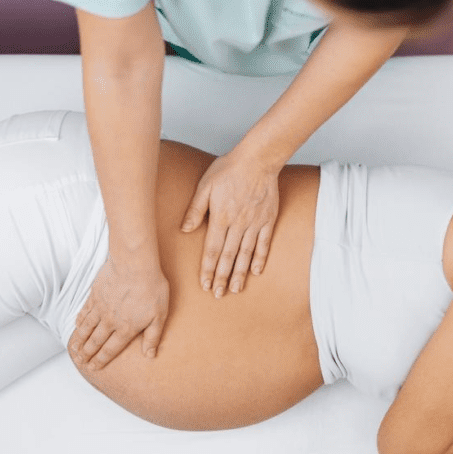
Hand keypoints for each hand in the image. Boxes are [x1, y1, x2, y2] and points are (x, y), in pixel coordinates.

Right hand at [68, 256, 169, 369]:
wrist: (134, 264)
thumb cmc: (152, 288)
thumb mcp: (160, 315)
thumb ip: (153, 337)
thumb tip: (150, 355)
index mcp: (126, 328)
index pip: (111, 349)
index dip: (101, 360)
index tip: (94, 368)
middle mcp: (110, 321)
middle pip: (96, 341)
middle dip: (88, 354)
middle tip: (81, 362)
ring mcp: (100, 307)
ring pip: (86, 328)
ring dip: (80, 340)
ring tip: (74, 349)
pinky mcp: (94, 294)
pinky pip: (84, 311)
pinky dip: (79, 320)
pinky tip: (76, 325)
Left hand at [181, 148, 280, 296]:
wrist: (258, 160)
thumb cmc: (229, 169)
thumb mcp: (205, 186)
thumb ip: (195, 209)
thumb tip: (184, 229)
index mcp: (221, 218)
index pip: (212, 250)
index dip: (207, 269)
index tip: (204, 284)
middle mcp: (238, 224)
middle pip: (228, 257)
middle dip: (221, 277)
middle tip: (218, 294)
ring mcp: (254, 224)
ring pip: (245, 254)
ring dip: (239, 273)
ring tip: (235, 289)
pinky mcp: (268, 220)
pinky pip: (264, 243)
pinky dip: (260, 258)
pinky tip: (256, 271)